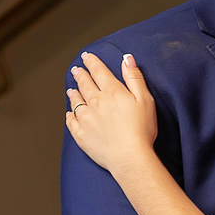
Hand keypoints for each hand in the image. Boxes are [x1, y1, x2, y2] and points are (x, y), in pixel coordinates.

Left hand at [66, 50, 157, 174]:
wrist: (130, 157)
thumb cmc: (141, 131)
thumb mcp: (145, 100)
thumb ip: (134, 78)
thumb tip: (126, 59)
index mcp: (111, 92)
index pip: (98, 71)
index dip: (92, 62)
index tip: (86, 57)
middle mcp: (95, 102)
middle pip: (84, 84)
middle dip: (80, 75)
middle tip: (76, 70)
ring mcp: (85, 119)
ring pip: (75, 101)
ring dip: (74, 94)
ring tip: (71, 90)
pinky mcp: (81, 134)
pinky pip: (71, 121)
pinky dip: (69, 115)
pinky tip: (69, 113)